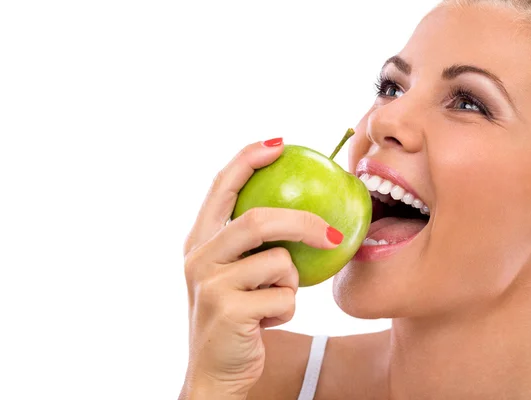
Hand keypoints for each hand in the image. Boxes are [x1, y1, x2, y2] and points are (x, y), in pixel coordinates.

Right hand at [180, 138, 343, 398]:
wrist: (215, 371)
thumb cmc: (237, 315)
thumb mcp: (235, 273)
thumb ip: (254, 243)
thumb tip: (304, 209)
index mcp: (199, 240)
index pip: (221, 185)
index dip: (248, 158)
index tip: (281, 143)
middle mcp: (198, 256)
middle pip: (258, 219)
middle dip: (303, 223)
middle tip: (333, 234)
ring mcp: (209, 283)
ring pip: (278, 263)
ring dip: (291, 284)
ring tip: (274, 300)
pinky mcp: (227, 309)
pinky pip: (284, 297)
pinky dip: (287, 309)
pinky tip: (266, 322)